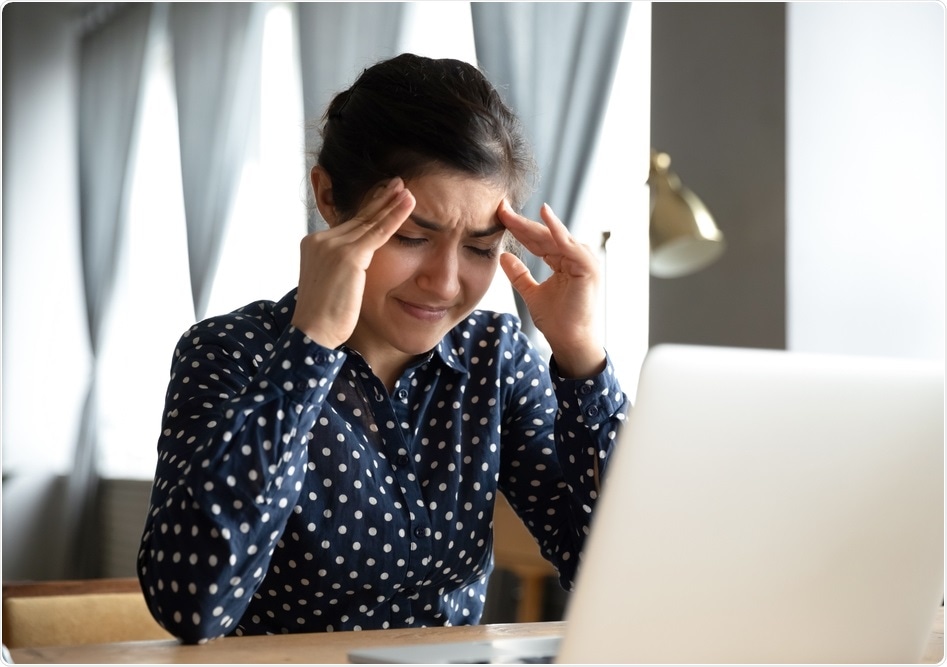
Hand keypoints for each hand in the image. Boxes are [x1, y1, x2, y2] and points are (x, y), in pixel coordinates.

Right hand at [291, 178, 415, 347]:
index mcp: (314, 245)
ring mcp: (333, 245)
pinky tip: (408, 202)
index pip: (347, 224)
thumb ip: (342, 268)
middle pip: (358, 218)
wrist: (313, 333)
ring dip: (390, 202)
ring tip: (406, 188)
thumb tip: (356, 268)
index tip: (383, 197)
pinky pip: (378, 232)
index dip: (368, 210)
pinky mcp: (348, 256)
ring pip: (369, 221)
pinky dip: (395, 216)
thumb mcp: (330, 285)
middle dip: (380, 200)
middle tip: (397, 183)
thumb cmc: (324, 319)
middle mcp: (321, 240)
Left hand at [498, 201, 605, 377]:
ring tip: (512, 214)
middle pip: (545, 236)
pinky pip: (569, 244)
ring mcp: (584, 260)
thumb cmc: (557, 321)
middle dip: (522, 224)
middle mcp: (575, 257)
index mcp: (563, 262)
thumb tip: (503, 256)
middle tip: (501, 209)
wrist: (570, 340)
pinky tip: (544, 215)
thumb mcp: (531, 293)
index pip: (538, 242)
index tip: (499, 218)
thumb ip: (519, 275)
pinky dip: (557, 230)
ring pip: (553, 237)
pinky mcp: (588, 266)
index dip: (519, 230)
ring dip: (533, 225)